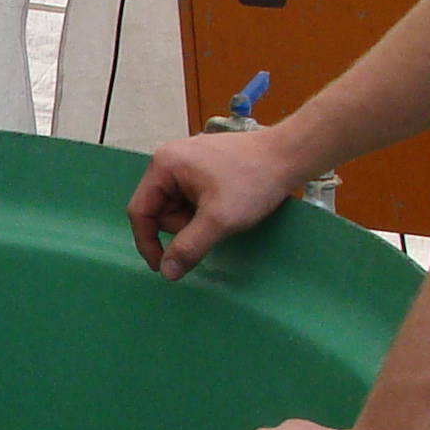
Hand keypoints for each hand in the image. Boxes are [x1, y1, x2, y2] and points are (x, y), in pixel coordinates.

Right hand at [128, 128, 307, 278]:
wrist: (289, 156)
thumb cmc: (253, 181)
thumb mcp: (219, 219)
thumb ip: (188, 247)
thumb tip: (167, 273)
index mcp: (164, 165)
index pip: (140, 211)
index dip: (147, 243)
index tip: (164, 267)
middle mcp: (169, 159)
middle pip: (158, 210)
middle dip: (182, 227)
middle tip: (212, 226)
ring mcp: (186, 162)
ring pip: (176, 207)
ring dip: (195, 220)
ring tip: (224, 212)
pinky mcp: (202, 167)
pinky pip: (190, 198)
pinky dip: (204, 210)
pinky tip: (226, 205)